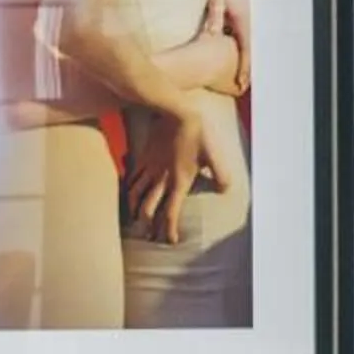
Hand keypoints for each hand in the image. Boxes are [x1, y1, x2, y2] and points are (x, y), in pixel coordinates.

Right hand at [125, 105, 225, 245]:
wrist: (175, 112)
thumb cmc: (197, 134)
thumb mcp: (214, 155)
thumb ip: (221, 175)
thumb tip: (225, 191)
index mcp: (179, 181)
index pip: (170, 212)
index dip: (168, 229)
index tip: (170, 240)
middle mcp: (161, 179)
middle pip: (147, 208)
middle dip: (146, 225)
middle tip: (148, 236)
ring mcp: (149, 168)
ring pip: (135, 195)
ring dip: (134, 210)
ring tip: (134, 220)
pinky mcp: (144, 157)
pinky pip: (132, 178)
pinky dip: (129, 190)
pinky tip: (130, 193)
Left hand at [206, 0, 251, 93]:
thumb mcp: (217, 0)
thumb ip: (215, 19)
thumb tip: (211, 37)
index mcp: (244, 22)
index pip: (246, 52)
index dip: (244, 70)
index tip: (242, 84)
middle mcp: (249, 24)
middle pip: (250, 53)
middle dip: (247, 71)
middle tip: (243, 88)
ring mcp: (249, 20)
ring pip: (247, 46)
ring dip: (245, 61)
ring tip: (242, 80)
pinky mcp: (245, 16)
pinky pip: (244, 37)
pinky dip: (242, 49)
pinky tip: (236, 56)